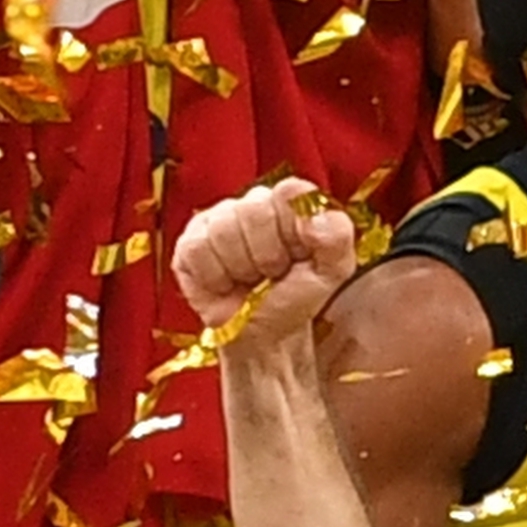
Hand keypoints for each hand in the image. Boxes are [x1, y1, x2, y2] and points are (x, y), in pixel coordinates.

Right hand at [174, 182, 358, 350]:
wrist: (264, 334)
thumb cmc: (297, 295)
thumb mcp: (333, 270)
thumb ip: (337, 236)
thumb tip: (315, 215)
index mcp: (290, 201)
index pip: (290, 192)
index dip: (294, 229)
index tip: (299, 255)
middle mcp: (253, 202)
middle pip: (254, 210)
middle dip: (269, 254)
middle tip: (273, 273)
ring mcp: (217, 219)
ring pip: (224, 230)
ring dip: (242, 268)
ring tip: (250, 279)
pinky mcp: (190, 242)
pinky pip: (198, 249)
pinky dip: (216, 276)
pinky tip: (226, 284)